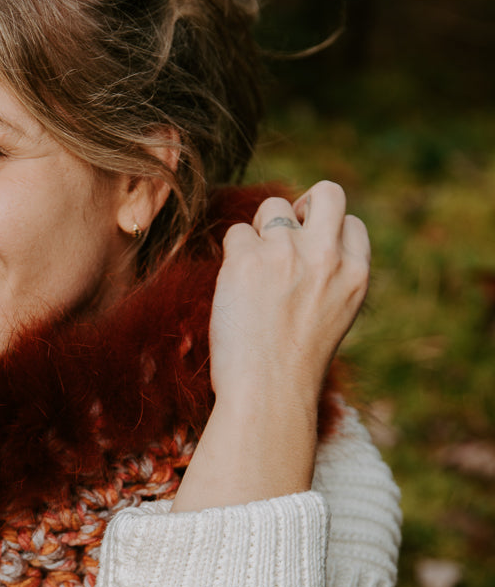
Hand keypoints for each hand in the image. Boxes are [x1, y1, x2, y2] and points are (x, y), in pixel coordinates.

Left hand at [172, 182, 369, 511]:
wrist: (267, 394)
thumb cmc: (294, 367)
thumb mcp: (332, 318)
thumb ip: (328, 277)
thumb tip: (304, 240)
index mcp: (356, 274)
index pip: (350, 223)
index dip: (326, 232)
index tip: (307, 254)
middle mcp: (326, 257)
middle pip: (327, 192)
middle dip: (305, 202)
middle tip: (284, 234)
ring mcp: (287, 254)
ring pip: (272, 207)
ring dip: (259, 233)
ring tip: (253, 275)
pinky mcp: (247, 260)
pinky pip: (235, 233)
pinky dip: (231, 257)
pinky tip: (234, 290)